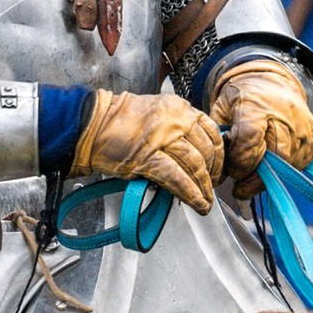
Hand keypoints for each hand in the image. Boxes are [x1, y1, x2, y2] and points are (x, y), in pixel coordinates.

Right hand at [71, 92, 224, 213]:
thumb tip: (196, 154)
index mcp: (180, 108)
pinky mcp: (148, 157)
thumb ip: (179, 128)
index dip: (219, 154)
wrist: (93, 124)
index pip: (211, 131)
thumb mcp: (158, 113)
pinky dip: (190, 194)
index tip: (218, 168)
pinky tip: (197, 204)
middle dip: (213, 175)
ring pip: (196, 166)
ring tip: (206, 202)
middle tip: (212, 188)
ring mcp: (163, 138)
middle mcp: (175, 120)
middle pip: (207, 150)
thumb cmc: (121, 121)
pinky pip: (177, 178)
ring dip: (204, 188)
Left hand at [207, 57, 312, 180]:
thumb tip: (219, 171)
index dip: (239, 162)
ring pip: (288, 164)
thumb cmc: (243, 98)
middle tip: (240, 188)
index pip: (250, 139)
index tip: (230, 171)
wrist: (272, 83)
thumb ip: (218, 138)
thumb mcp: (222, 109)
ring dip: (268, 177)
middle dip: (254, 178)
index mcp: (256, 105)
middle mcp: (284, 116)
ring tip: (252, 178)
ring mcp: (302, 128)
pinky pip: (300, 164)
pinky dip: (284, 172)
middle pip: (274, 156)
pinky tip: (270, 168)